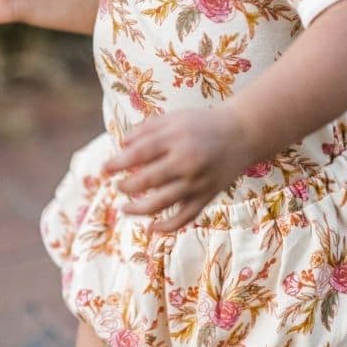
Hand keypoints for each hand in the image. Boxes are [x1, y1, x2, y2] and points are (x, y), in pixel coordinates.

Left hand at [101, 108, 257, 233]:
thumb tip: (121, 145)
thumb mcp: (175, 118)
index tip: (104, 169)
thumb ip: (147, 129)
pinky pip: (185, 217)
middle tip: (117, 186)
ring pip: (162, 203)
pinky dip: (167, 227)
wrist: (242, 133)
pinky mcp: (207, 195)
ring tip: (125, 208)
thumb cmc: (203, 124)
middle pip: (147, 180)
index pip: (139, 154)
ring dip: (138, 209)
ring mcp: (197, 181)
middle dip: (126, 186)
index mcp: (176, 138)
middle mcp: (186, 161)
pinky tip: (152, 228)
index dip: (118, 163)